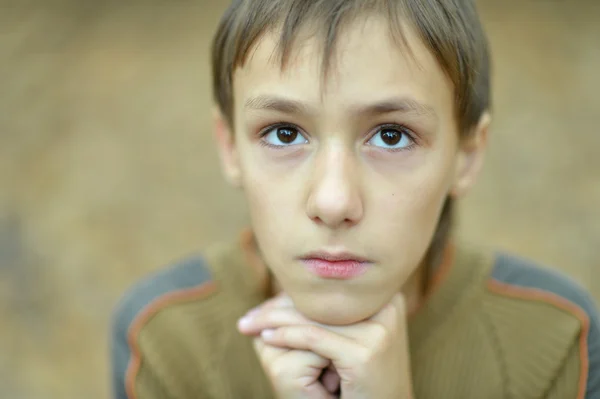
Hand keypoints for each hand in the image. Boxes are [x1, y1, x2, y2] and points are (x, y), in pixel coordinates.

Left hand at [238, 293, 413, 398]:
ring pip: (313, 317)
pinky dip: (285, 337)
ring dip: (273, 321)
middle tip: (248, 318)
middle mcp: (388, 306)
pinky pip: (313, 337)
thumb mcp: (355, 338)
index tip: (262, 307)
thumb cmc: (365, 380)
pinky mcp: (366, 350)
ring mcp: (379, 328)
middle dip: (277, 308)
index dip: (292, 296)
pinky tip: (266, 338)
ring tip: (249, 325)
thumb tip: (287, 291)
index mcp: (387, 297)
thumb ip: (333, 314)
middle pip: (320, 301)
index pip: (328, 289)